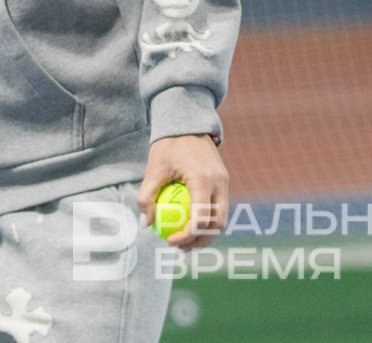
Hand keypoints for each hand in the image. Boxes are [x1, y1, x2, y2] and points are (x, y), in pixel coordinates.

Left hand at [138, 133, 227, 250]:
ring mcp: (224, 183)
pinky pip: (219, 208)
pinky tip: (190, 224)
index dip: (187, 235)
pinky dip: (208, 220)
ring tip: (185, 241)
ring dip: (207, 234)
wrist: (188, 123)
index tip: (171, 241)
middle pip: (218, 224)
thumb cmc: (168, 145)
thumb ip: (148, 195)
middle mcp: (219, 183)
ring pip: (222, 218)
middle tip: (180, 248)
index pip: (201, 218)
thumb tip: (147, 223)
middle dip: (201, 241)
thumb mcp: (154, 168)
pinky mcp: (223, 182)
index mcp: (203, 179)